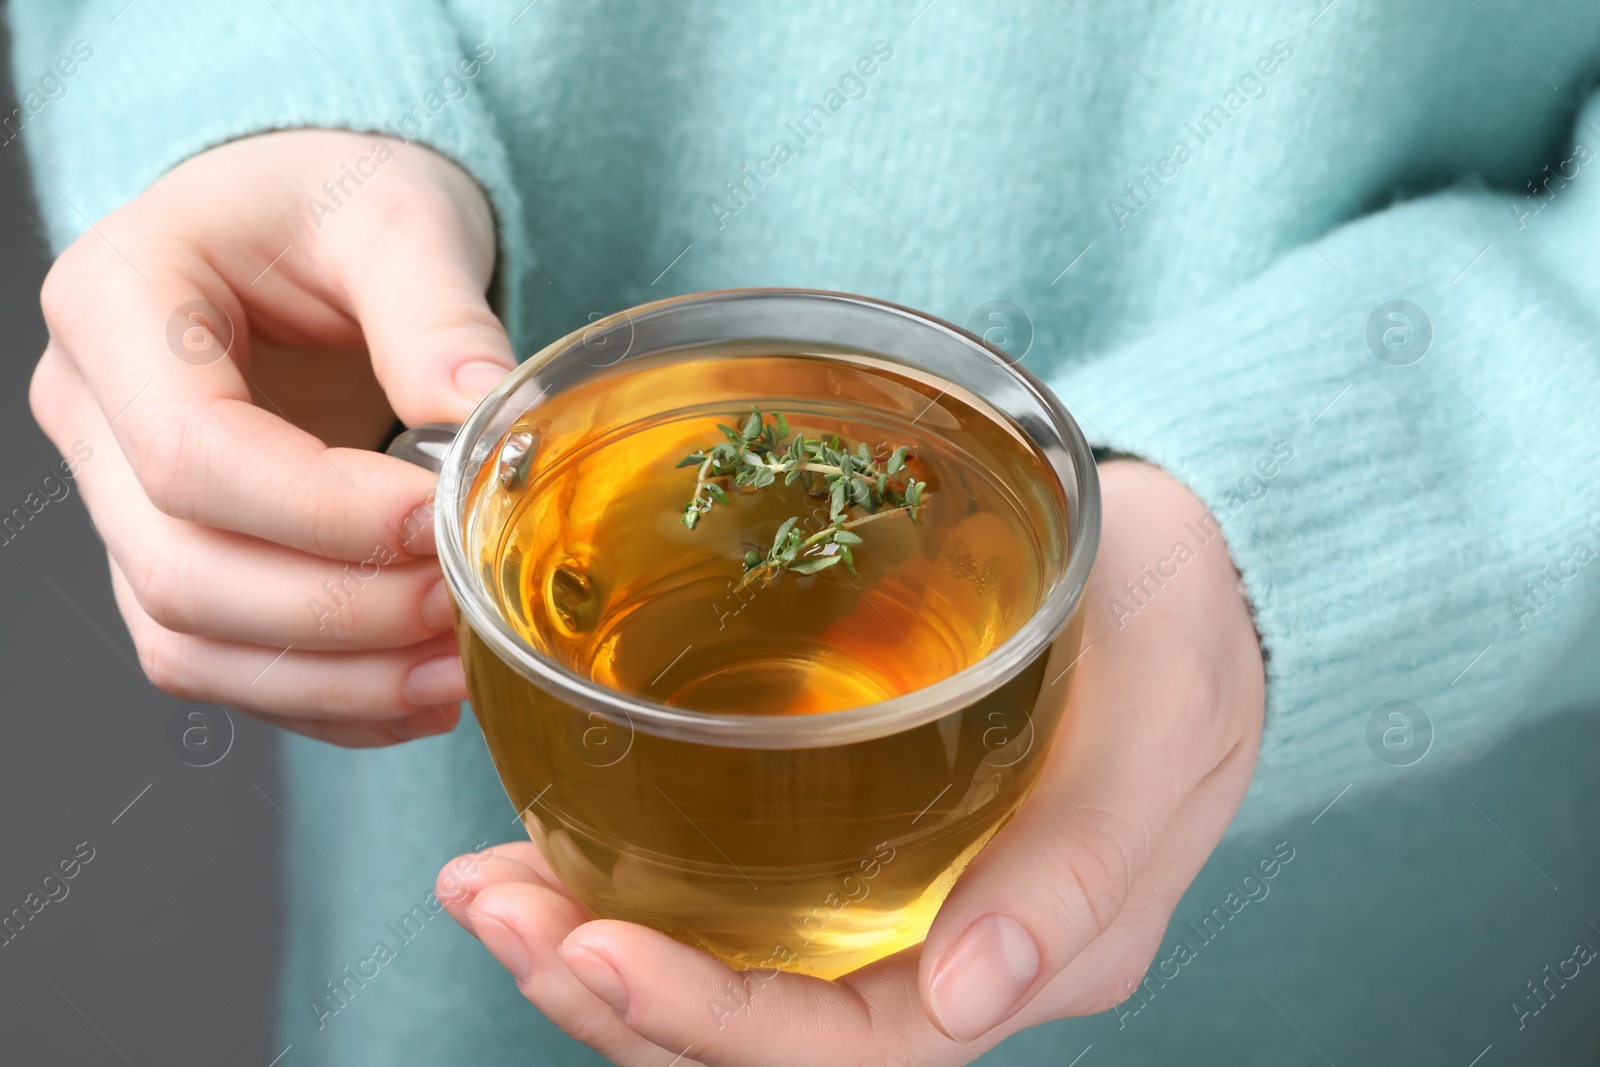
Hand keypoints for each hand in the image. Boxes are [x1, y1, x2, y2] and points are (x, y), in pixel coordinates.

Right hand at [29, 129, 517, 745]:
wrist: (308, 227)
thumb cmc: (335, 200)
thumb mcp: (399, 217)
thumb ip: (438, 318)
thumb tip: (493, 431)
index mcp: (118, 302)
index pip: (194, 452)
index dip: (324, 513)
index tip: (440, 521)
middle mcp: (92, 412)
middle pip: (182, 569)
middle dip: (341, 612)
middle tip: (467, 603)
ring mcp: (120, 498)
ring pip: (190, 641)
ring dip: (336, 678)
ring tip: (460, 669)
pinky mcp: (178, 555)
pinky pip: (227, 665)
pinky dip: (328, 697)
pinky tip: (424, 689)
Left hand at [439, 461, 1265, 1064]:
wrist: (1170, 561)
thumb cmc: (1173, 622)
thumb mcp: (1157, 715)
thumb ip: (1081, 860)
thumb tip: (967, 1001)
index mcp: (1031, 953)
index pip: (857, 1048)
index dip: (713, 1024)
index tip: (593, 949)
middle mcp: (948, 954)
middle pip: (762, 1039)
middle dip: (610, 990)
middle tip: (486, 901)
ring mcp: (894, 902)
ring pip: (730, 980)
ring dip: (597, 952)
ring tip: (482, 886)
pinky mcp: (856, 838)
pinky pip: (734, 905)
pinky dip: (634, 890)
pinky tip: (550, 842)